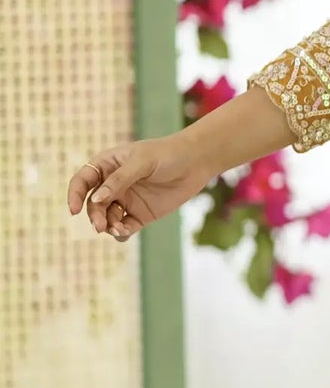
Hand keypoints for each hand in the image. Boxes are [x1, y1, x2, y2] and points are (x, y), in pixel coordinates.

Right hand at [67, 131, 216, 241]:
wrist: (196, 162)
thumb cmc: (167, 154)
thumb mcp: (141, 162)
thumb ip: (119, 180)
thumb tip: (96, 199)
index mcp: (107, 165)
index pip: (83, 181)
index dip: (75, 195)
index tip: (74, 210)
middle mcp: (113, 185)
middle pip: (94, 205)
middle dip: (95, 216)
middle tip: (101, 226)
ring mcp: (126, 201)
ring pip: (107, 219)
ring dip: (108, 226)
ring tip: (118, 229)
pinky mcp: (141, 215)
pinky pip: (124, 228)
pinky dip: (121, 233)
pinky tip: (124, 232)